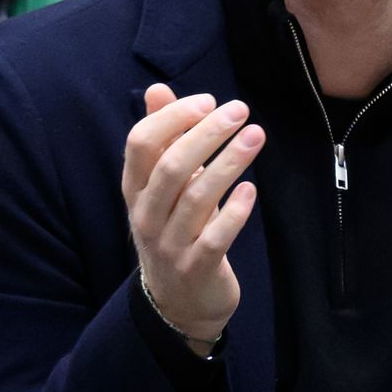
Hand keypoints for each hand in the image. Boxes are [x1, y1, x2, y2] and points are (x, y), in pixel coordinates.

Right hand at [121, 84, 263, 355]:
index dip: (173, 117)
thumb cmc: (174, 229)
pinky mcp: (196, 268)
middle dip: (207, 133)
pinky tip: (251, 188)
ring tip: (256, 135)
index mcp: (135, 188)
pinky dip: (234, 211)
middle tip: (240, 110)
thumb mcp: (162, 185)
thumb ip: (162, 137)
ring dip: (228, 162)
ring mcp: (169, 244)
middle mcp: (146, 214)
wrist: (178, 303)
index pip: (141, 143)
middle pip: (170, 166)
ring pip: (196, 197)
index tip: (208, 101)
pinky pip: (215, 237)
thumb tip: (157, 89)